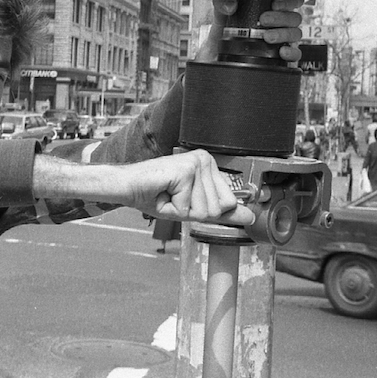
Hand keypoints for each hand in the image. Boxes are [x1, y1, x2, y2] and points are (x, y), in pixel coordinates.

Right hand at [123, 150, 254, 225]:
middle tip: (174, 198)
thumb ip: (221, 211)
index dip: (207, 209)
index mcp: (209, 164)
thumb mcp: (191, 206)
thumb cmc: (153, 194)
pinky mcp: (186, 171)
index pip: (229, 201)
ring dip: (182, 210)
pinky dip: (173, 208)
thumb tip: (249, 217)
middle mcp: (206, 160)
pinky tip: (163, 192)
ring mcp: (197, 164)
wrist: (126, 186)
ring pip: (206, 210)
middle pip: (219, 208)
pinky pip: (189, 208)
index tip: (186, 197)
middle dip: (194, 211)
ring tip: (167, 195)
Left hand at [194, 0, 303, 62]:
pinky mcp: (282, 56)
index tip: (275, 4)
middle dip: (281, 18)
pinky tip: (281, 52)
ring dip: (284, 34)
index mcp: (273, 7)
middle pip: (295, 17)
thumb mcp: (221, 13)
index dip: (290, 0)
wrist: (217, 54)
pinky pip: (295, 54)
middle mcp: (282, 23)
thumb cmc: (225, 29)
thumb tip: (231, 5)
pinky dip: (291, 53)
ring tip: (267, 37)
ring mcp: (283, 39)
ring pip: (296, 34)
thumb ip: (222, 2)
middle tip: (264, 20)